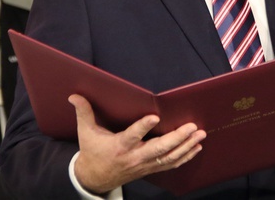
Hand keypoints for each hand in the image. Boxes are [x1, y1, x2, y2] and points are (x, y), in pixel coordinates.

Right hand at [68, 94, 205, 193]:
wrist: (95, 178)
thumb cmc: (93, 151)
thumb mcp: (86, 132)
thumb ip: (84, 112)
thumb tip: (74, 95)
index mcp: (119, 146)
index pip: (132, 136)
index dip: (143, 127)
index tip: (155, 117)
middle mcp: (134, 156)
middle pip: (158, 149)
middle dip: (177, 138)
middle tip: (192, 126)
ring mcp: (144, 165)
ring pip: (169, 158)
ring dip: (187, 146)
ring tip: (201, 134)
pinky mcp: (150, 169)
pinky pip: (171, 164)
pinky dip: (185, 157)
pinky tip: (197, 147)